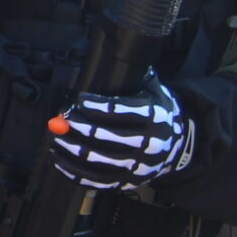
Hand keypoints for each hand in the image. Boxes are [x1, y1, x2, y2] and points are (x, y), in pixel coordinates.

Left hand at [49, 79, 190, 190]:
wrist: (181, 145)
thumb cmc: (159, 113)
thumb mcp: (155, 91)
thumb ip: (137, 77)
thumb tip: (115, 54)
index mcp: (154, 118)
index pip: (121, 112)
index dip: (97, 106)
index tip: (79, 100)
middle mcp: (149, 144)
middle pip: (107, 136)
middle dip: (80, 127)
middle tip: (61, 120)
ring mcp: (139, 166)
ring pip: (99, 159)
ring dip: (72, 149)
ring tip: (55, 139)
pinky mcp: (130, 182)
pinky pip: (97, 181)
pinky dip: (74, 172)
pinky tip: (58, 161)